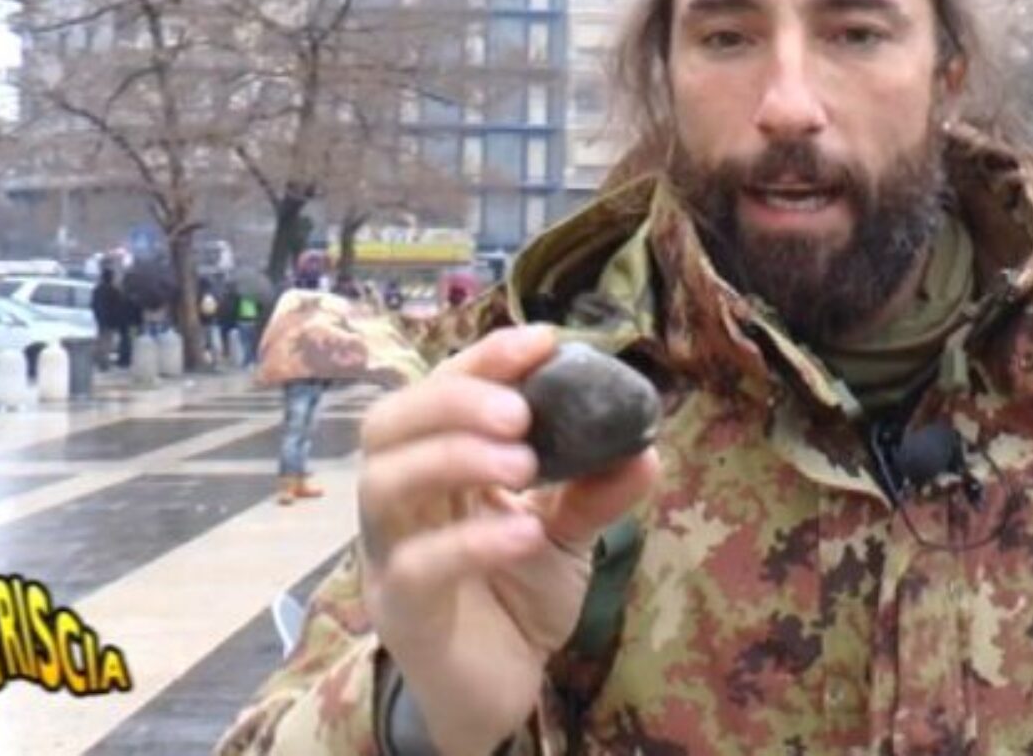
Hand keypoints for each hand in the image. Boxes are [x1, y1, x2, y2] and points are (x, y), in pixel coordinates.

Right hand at [356, 325, 661, 753]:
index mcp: (435, 465)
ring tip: (526, 463)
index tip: (543, 341)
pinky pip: (418, 565)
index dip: (483, 359)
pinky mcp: (402, 609)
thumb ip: (597, 490)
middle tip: (521, 410)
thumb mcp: (568, 536)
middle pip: (388, 424)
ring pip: (385, 484)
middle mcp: (400, 500)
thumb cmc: (515, 599)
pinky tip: (524, 532)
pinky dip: (471, 540)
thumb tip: (646, 445)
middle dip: (454, 399)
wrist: (497, 691)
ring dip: (454, 457)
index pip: (438, 391)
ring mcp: (391, 553)